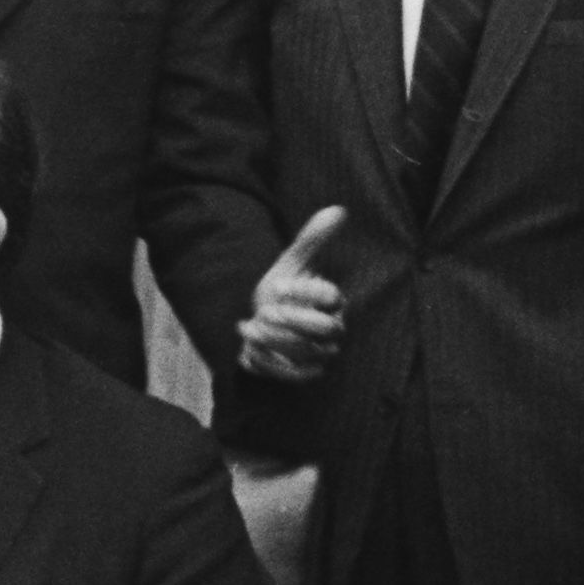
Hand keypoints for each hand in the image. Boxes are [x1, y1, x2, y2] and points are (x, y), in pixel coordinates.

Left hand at [230, 206, 350, 380]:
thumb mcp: (292, 263)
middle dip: (292, 320)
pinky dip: (268, 364)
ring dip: (273, 340)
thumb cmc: (282, 291)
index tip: (274, 284)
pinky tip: (247, 351)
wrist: (263, 322)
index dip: (302, 291)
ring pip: (307, 353)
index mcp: (333, 301)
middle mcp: (333, 330)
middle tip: (262, 311)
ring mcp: (320, 355)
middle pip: (327, 330)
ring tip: (246, 328)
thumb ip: (312, 239)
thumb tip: (337, 209)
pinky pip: (293, 376)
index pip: (331, 297)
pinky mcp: (304, 374)